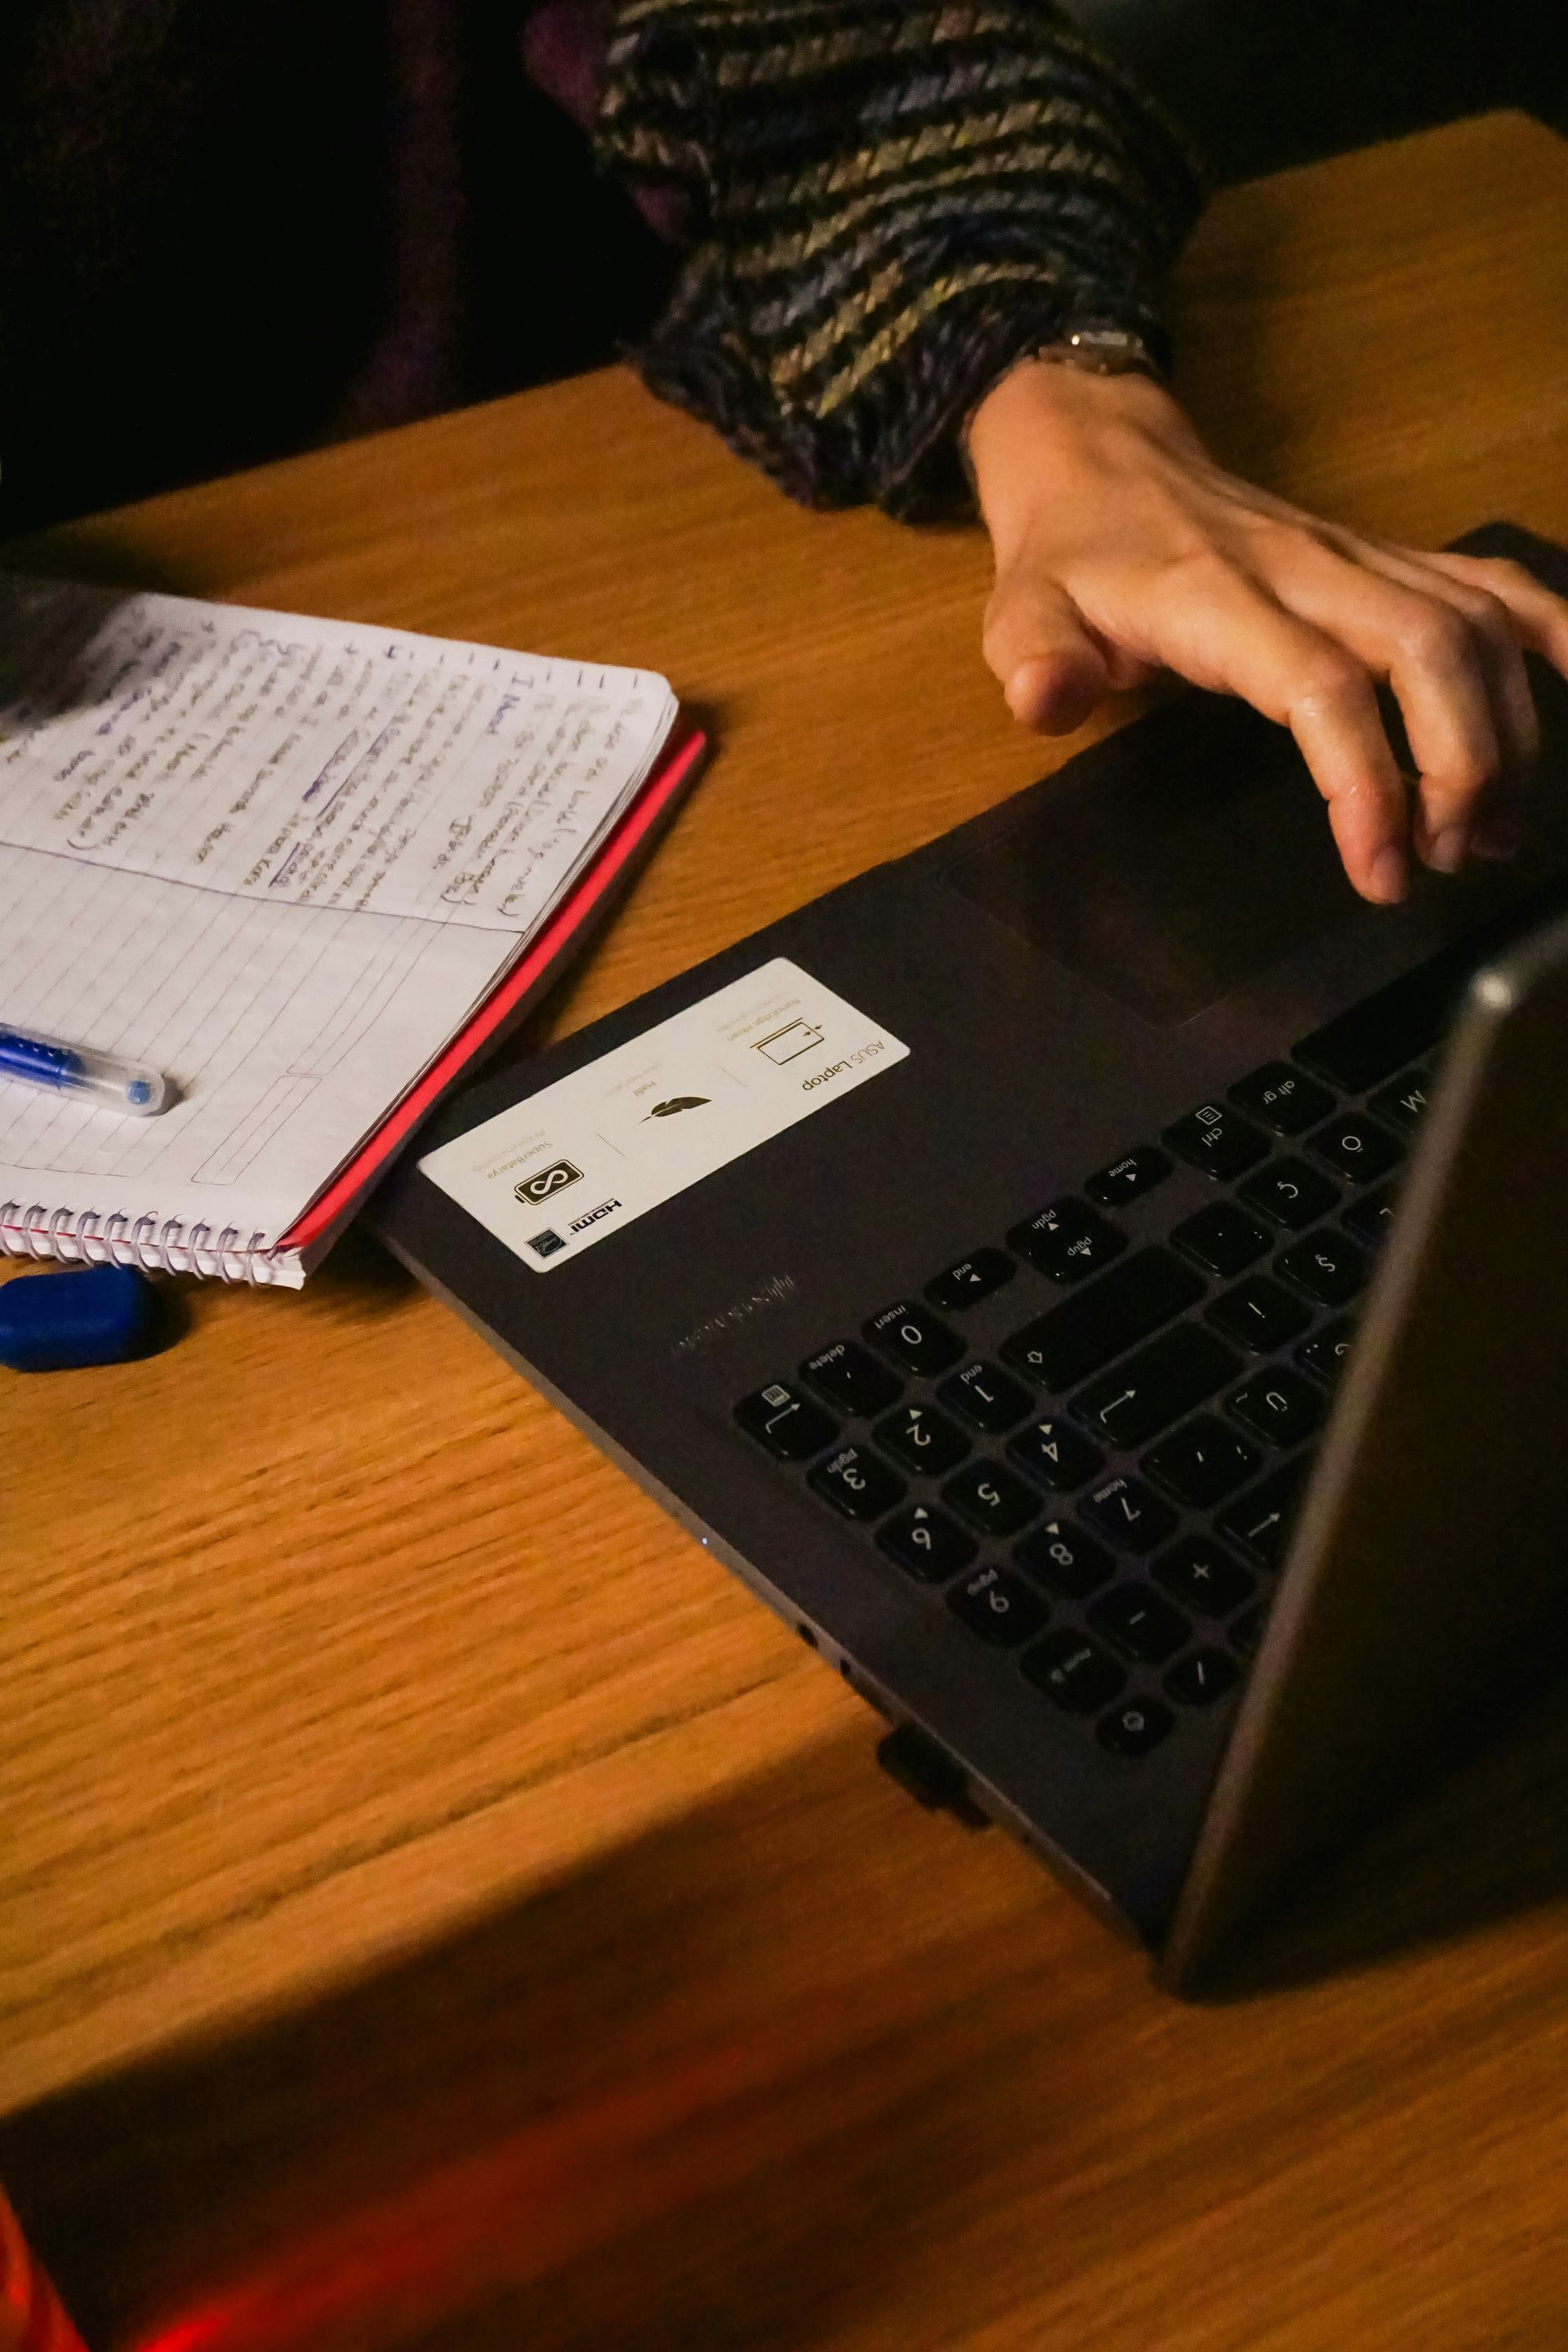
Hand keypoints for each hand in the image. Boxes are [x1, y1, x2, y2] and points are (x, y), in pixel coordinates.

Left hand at [966, 362, 1567, 902]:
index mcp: (1222, 599)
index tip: (1381, 871)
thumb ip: (1035, 660)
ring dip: (1506, 729)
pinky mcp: (1390, 559)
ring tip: (1489, 831)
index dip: (1366, 782)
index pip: (1320, 687)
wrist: (1106, 462)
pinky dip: (1554, 637)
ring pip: (1476, 624)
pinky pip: (1495, 587)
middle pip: (1429, 652)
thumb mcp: (1021, 611)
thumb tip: (1044, 700)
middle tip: (1447, 858)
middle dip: (1463, 765)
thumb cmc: (1072, 560)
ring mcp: (1361, 558)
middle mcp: (1311, 570)